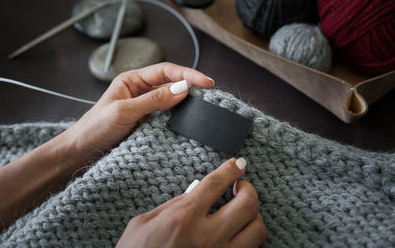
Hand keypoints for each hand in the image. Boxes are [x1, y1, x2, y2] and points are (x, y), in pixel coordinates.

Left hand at [65, 62, 213, 161]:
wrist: (81, 152)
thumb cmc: (95, 128)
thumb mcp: (125, 111)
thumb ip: (154, 100)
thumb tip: (183, 88)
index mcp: (132, 80)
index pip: (165, 71)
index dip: (187, 74)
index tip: (206, 82)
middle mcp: (140, 90)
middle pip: (171, 83)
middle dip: (191, 85)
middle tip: (211, 93)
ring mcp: (144, 107)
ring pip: (171, 99)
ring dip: (186, 101)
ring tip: (204, 104)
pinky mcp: (147, 122)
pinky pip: (167, 115)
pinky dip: (179, 116)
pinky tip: (189, 119)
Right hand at [116, 158, 267, 247]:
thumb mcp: (143, 223)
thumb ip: (172, 205)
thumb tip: (195, 192)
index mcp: (183, 218)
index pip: (216, 184)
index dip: (231, 169)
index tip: (239, 163)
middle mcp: (206, 237)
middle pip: (247, 204)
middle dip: (249, 188)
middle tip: (241, 185)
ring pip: (257, 229)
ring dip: (253, 215)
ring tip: (242, 210)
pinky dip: (248, 236)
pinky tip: (238, 232)